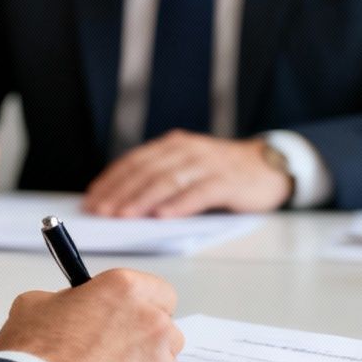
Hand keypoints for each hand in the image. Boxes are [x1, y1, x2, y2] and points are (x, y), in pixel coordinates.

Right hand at [0, 269, 182, 361]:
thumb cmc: (32, 357)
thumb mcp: (35, 306)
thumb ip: (67, 300)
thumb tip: (73, 306)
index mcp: (127, 291)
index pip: (160, 293)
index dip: (144, 306)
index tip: (130, 317)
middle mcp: (152, 323)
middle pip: (165, 330)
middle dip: (145, 340)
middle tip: (113, 353)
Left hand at [82, 131, 291, 218]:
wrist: (270, 166)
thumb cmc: (223, 174)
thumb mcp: (189, 169)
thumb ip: (162, 180)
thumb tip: (122, 205)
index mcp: (174, 146)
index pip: (135, 161)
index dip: (111, 181)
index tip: (91, 201)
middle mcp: (189, 150)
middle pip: (148, 170)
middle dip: (121, 192)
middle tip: (101, 213)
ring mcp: (209, 163)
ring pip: (169, 180)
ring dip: (143, 199)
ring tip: (124, 216)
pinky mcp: (229, 180)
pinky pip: (200, 192)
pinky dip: (180, 204)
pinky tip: (163, 216)